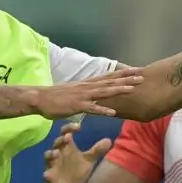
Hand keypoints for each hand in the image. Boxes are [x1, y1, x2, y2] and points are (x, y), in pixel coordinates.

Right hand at [22, 66, 144, 117]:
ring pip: (104, 92)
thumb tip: (97, 95)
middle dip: (127, 79)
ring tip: (132, 89)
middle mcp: (87, 87)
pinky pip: (91, 109)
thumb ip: (88, 93)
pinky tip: (113, 113)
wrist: (39, 98)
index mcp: (88, 84)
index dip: (124, 73)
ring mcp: (82, 96)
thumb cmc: (57, 97)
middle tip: (142, 76)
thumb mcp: (76, 92)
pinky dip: (102, 110)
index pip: (109, 76)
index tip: (137, 70)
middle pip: (110, 82)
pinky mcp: (76, 106)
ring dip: (118, 90)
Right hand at [42, 122, 110, 182]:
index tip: (78, 126)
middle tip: (68, 137)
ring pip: (48, 156)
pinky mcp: (49, 177)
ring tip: (57, 152)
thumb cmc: (77, 171)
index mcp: (67, 147)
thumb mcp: (88, 160)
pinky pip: (46, 174)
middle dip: (61, 140)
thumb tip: (109, 140)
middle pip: (57, 143)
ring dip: (51, 154)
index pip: (66, 133)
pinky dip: (47, 173)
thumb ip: (96, 150)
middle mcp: (58, 153)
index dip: (70, 128)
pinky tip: (48, 174)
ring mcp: (52, 164)